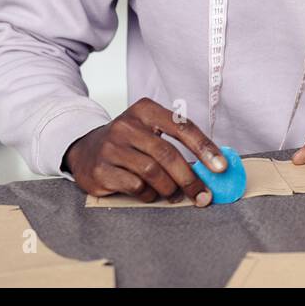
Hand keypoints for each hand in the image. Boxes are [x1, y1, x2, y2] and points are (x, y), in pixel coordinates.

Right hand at [63, 97, 226, 205]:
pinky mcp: (101, 170)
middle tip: (203, 195)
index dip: (204, 148)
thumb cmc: (128, 142)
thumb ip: (176, 143)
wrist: (83, 150)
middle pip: (167, 154)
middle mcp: (126, 125)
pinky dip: (149, 194)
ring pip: (152, 172)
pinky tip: (150, 193)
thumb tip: (212, 167)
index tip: (221, 167)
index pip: (182, 126)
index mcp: (145, 110)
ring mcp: (111, 147)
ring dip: (170, 188)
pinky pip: (136, 186)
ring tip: (176, 195)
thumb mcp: (149, 131)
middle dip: (190, 178)